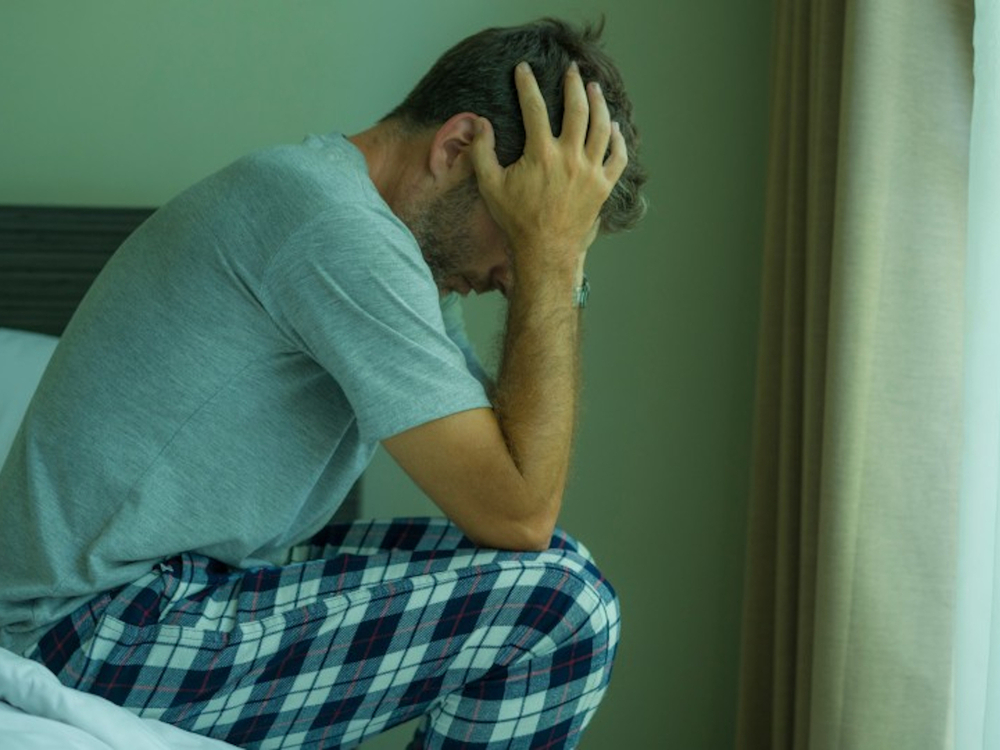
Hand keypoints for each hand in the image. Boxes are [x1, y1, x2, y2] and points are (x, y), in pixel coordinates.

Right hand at [469, 61, 627, 273]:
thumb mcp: (490, 186)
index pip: (534, 108)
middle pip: (577, 109)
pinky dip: (619, 140)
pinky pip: (618, 157)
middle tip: (571, 71)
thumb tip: (480, 123)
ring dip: (599, 103)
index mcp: (542, 154)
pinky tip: (615, 127)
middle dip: (573, 85)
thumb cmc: (516, 220)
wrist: (545, 251)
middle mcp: (570, 158)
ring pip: (602, 127)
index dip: (527, 85)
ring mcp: (590, 172)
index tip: (524, 69)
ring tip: (594, 89)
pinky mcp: (603, 187)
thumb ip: (482, 152)